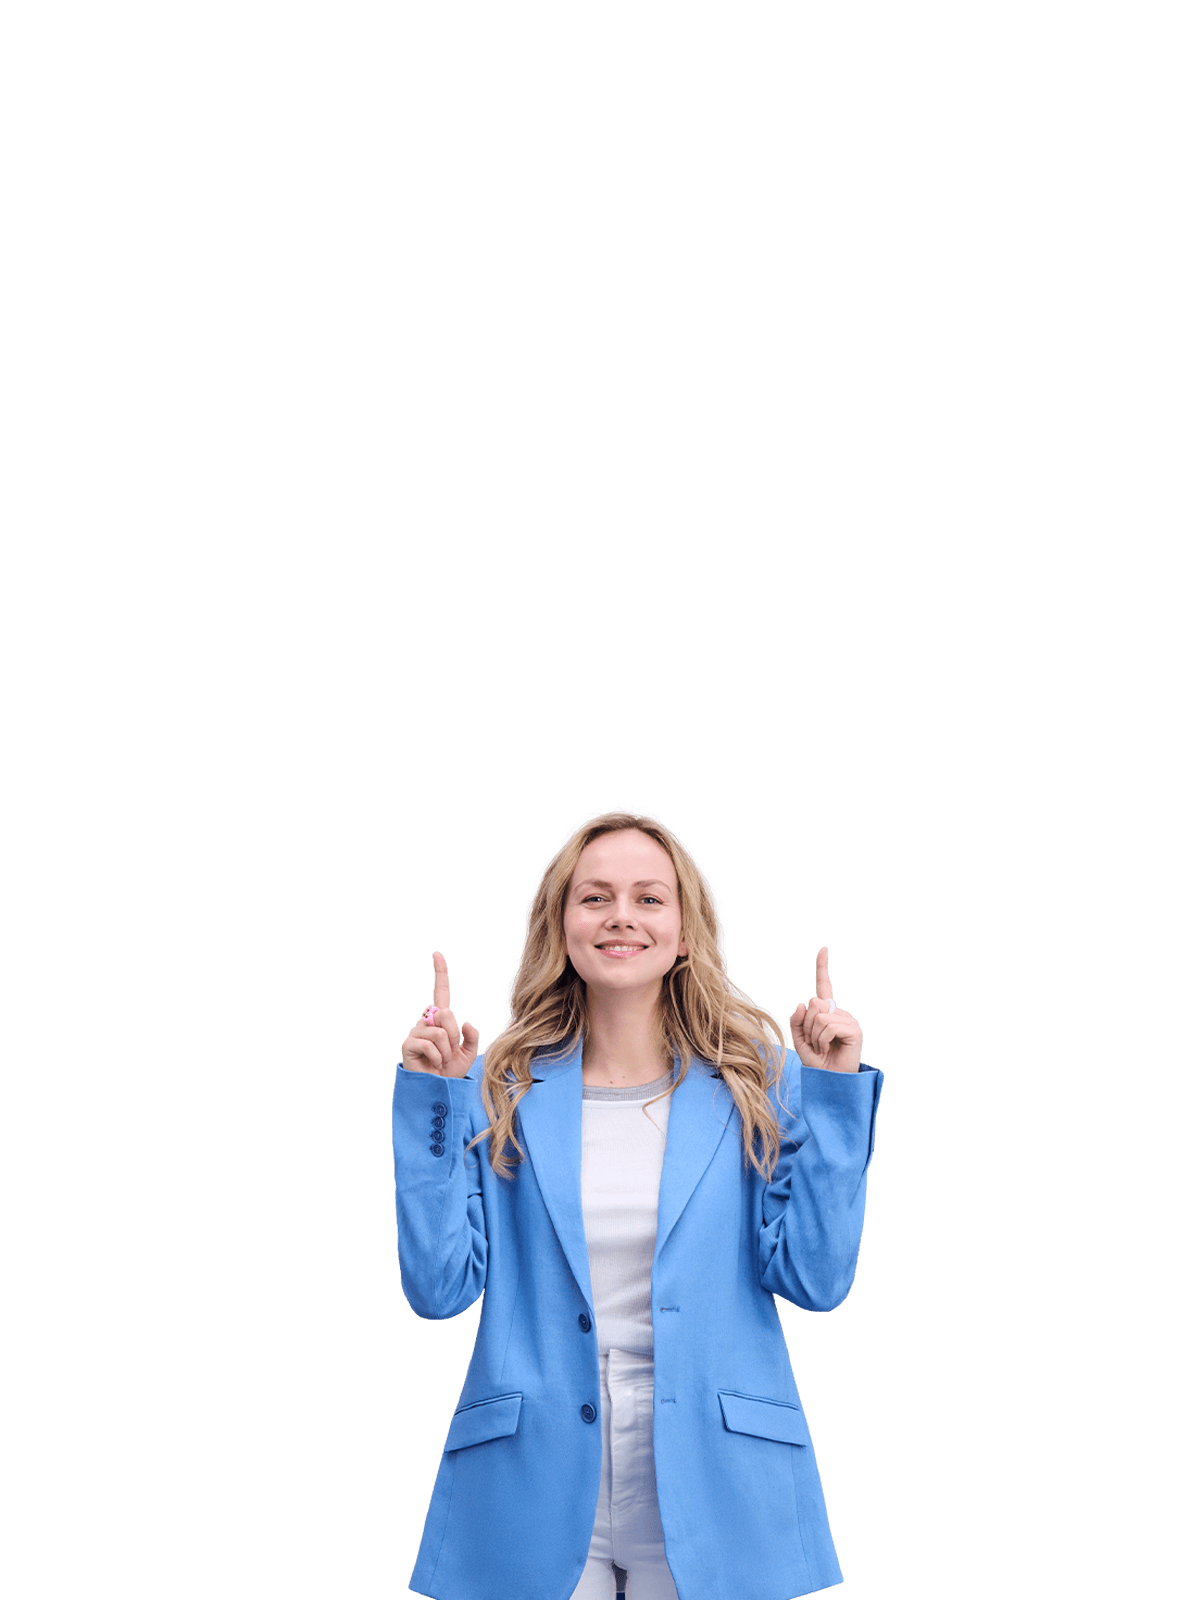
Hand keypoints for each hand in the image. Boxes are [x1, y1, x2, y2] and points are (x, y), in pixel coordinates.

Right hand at [400, 951, 479, 1078]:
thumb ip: (473, 1036)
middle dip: (454, 1035)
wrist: (439, 1089)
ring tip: (441, 1060)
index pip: (441, 992)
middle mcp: (427, 1021)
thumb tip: (466, 1021)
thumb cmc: (452, 1070)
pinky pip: (429, 1043)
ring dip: (446, 1050)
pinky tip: (433, 1064)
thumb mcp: (470, 1052)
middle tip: (450, 1052)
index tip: (437, 954)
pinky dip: (437, 1056)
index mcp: (442, 1019)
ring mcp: (416, 1031)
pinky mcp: (408, 1044)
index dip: (440, 973)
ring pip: (439, 1032)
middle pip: (446, 1014)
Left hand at [789, 946, 863, 1073]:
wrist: (828, 1079)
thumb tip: (802, 1003)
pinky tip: (827, 1048)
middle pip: (814, 1003)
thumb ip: (796, 1020)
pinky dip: (822, 1040)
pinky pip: (828, 1026)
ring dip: (813, 1036)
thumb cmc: (816, 1060)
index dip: (822, 967)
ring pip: (819, 1017)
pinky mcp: (854, 1030)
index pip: (824, 985)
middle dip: (806, 1025)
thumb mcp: (799, 1039)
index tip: (823, 949)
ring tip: (821, 1047)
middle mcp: (838, 1011)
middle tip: (813, 1041)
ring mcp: (847, 1019)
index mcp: (825, 1011)